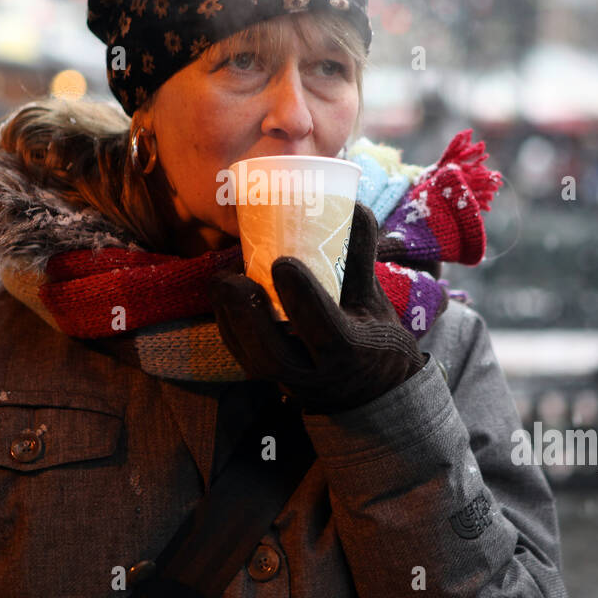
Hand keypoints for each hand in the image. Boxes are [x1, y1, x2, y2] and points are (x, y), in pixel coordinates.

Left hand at [207, 202, 428, 414]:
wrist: (371, 393)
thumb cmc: (374, 338)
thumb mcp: (374, 300)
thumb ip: (360, 255)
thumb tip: (352, 203)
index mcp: (351, 353)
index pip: (324, 329)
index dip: (302, 297)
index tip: (283, 262)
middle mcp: (318, 376)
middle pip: (273, 354)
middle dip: (248, 316)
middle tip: (234, 277)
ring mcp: (290, 383)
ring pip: (251, 358)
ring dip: (230, 318)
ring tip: (223, 280)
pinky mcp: (271, 381)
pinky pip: (242, 357)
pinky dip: (228, 325)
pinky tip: (223, 296)